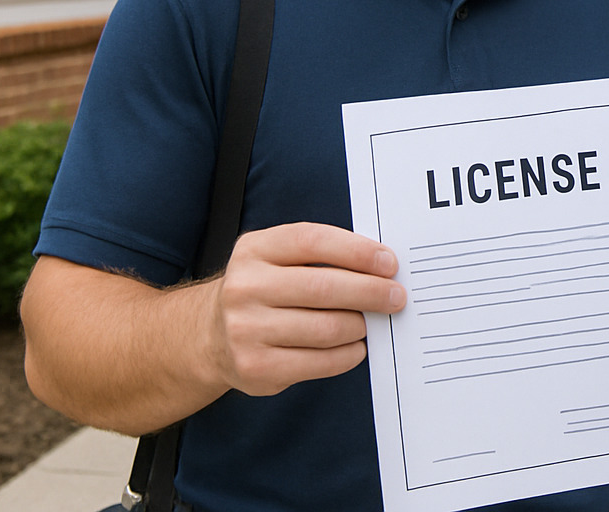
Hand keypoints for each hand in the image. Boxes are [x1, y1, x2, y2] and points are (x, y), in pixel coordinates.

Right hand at [204, 222, 405, 396]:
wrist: (211, 335)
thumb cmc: (265, 289)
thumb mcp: (278, 258)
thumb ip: (321, 256)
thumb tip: (382, 268)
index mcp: (255, 249)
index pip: (313, 241)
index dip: (357, 251)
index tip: (389, 263)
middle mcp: (245, 287)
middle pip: (324, 287)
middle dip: (370, 292)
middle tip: (397, 297)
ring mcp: (245, 330)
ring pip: (326, 328)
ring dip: (360, 326)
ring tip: (371, 322)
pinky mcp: (255, 367)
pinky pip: (319, 361)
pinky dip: (348, 354)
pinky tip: (356, 347)